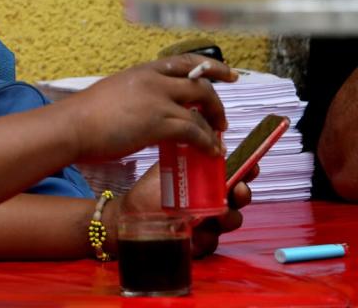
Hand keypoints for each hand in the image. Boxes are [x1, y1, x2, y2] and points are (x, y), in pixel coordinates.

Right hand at [63, 54, 236, 162]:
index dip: (212, 67)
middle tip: (222, 120)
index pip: (185, 61)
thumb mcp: (115, 93)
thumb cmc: (84, 115)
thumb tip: (149, 109)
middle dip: (217, 103)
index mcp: (143, 71)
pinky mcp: (159, 123)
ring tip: (216, 142)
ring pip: (200, 110)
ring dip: (213, 128)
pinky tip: (208, 151)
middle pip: (200, 85)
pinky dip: (206, 142)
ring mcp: (158, 101)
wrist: (72, 126)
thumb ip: (137, 96)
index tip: (229, 74)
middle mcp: (154, 81)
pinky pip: (194, 131)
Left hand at [112, 162, 256, 257]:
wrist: (132, 215)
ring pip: (230, 221)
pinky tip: (197, 233)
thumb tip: (211, 140)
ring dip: (229, 217)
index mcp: (208, 182)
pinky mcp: (199, 244)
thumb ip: (191, 156)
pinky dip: (206, 238)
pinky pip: (211, 243)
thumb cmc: (152, 190)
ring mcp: (209, 224)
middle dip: (243, 194)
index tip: (251, 168)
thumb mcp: (171, 168)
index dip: (247, 171)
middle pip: (239, 199)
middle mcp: (213, 202)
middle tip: (239, 190)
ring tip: (220, 215)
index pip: (235, 175)